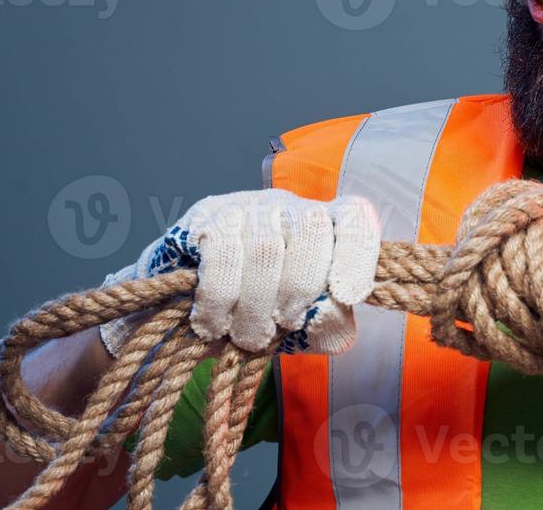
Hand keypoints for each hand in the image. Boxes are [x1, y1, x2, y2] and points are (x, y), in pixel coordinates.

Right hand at [99, 190, 379, 354]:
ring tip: (250, 335)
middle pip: (311, 230)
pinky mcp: (205, 217)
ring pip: (265, 249)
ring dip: (256, 307)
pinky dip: (220, 301)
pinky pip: (221, 256)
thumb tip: (334, 315)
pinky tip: (216, 324)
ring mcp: (248, 206)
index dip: (357, 253)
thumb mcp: (302, 327)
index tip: (348, 295)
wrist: (185, 310)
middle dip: (298, 290)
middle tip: (283, 323)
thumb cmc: (258, 314)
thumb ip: (329, 325)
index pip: (355, 218)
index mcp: (325, 226)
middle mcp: (290, 206)